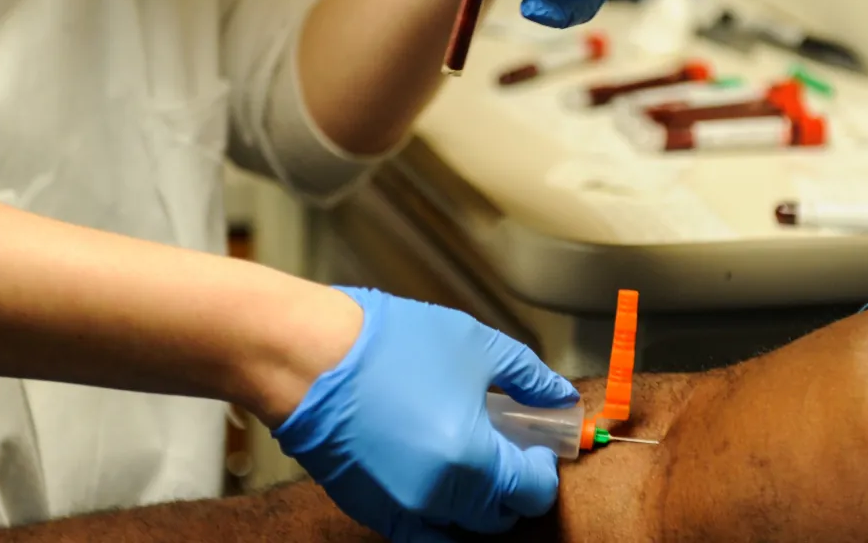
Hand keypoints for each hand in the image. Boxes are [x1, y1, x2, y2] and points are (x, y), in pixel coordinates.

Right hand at [274, 287, 578, 541]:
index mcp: (470, 460)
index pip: (531, 493)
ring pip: (461, 531)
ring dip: (478, 504)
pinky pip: (421, 534)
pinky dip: (440, 516)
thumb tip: (559, 398)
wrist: (308, 356)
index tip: (537, 443)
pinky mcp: (371, 510)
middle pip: (499, 518)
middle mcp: (438, 498)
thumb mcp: (476, 346)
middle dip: (513, 487)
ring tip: (472, 459)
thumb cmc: (388, 345)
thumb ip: (528, 379)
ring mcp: (400, 510)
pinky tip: (438, 473)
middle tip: (509, 447)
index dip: (543, 469)